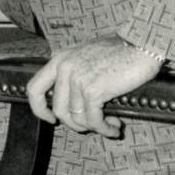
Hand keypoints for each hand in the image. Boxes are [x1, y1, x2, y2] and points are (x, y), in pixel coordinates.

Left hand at [26, 35, 163, 137]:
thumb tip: (70, 106)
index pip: (34, 88)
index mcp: (59, 59)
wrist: (141, 45)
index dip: (39, 109)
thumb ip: (73, 74)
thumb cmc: (119, 52)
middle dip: (76, 124)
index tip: (51, 119)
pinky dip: (105, 129)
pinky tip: (115, 128)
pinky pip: (94, 121)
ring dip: (95, 127)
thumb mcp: (86, 57)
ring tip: (110, 124)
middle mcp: (64, 68)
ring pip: (77, 118)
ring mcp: (77, 78)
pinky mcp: (92, 90)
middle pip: (58, 110)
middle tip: (93, 125)